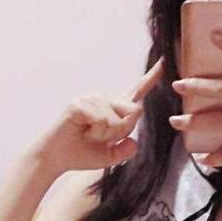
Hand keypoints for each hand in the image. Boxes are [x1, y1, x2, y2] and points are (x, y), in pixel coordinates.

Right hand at [30, 58, 163, 173]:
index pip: (137, 91)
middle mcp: (105, 99)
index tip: (165, 62)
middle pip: (135, 111)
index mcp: (114, 109)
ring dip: (106, 135)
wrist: (56, 158)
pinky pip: (104, 120)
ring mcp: (92, 99)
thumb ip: (126, 150)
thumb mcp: (111, 156)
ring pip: (119, 118)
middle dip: (123, 131)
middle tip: (101, 138)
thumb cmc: (81, 154)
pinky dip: (96, 133)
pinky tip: (82, 131)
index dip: (151, 77)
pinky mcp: (80, 104)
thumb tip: (133, 141)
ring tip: (88, 135)